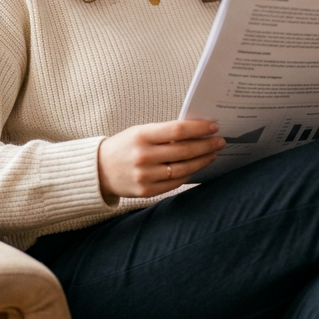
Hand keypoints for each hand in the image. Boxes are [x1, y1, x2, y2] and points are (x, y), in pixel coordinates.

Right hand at [98, 119, 224, 198]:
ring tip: (212, 153)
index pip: (177, 130)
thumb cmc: (124, 146)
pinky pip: (175, 183)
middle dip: (206, 145)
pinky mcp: (147, 191)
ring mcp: (145, 176)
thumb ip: (164, 132)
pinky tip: (197, 166)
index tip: (214, 126)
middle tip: (219, 141)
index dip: (199, 128)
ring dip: (202, 160)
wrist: (99, 170)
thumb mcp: (139, 132)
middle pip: (184, 151)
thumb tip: (197, 131)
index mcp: (141, 136)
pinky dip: (189, 173)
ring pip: (183, 169)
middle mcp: (143, 157)